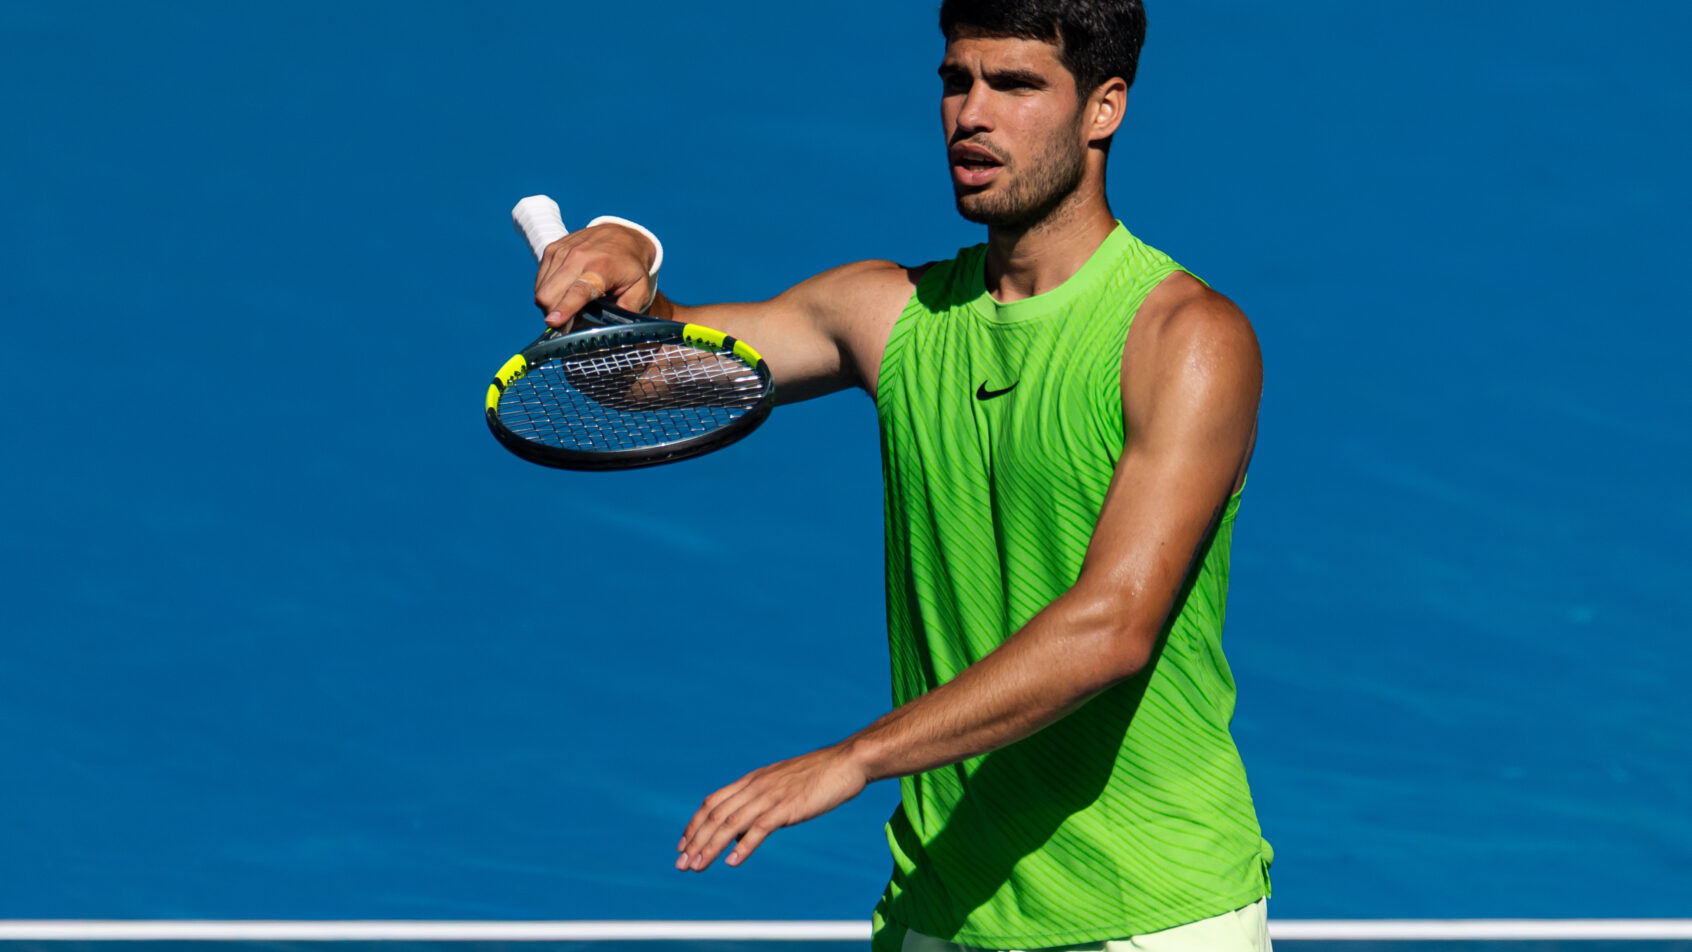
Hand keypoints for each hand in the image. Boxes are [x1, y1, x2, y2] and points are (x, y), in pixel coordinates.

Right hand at [533, 222, 658, 329]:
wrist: (621, 234)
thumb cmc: (631, 265)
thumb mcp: (641, 288)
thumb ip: (629, 309)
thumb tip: (615, 328)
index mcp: (601, 268)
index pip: (577, 290)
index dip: (564, 308)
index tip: (553, 322)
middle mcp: (577, 257)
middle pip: (550, 295)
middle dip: (555, 315)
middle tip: (570, 321)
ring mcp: (561, 252)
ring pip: (541, 291)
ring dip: (551, 304)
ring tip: (569, 304)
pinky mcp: (552, 250)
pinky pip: (540, 281)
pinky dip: (548, 291)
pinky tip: (564, 290)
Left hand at [676, 744, 867, 871]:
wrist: (846, 762)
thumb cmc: (818, 775)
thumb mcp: (782, 785)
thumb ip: (762, 801)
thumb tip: (744, 826)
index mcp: (752, 780)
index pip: (713, 802)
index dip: (694, 824)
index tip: (682, 845)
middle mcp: (756, 786)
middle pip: (716, 816)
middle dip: (695, 841)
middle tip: (681, 864)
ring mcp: (771, 796)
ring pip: (731, 824)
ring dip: (711, 847)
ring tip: (697, 866)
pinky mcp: (787, 807)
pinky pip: (760, 828)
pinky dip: (743, 846)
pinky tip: (732, 862)